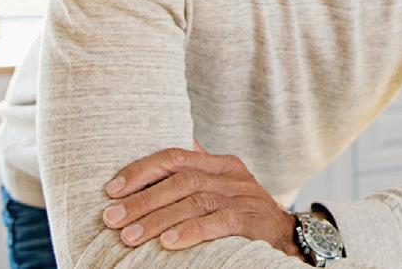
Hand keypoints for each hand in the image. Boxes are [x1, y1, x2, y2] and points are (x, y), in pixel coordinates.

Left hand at [101, 142, 299, 257]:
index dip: (141, 171)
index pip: (174, 157)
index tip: (111, 189)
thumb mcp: (220, 187)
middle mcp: (230, 175)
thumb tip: (153, 161)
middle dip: (142, 199)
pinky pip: (219, 222)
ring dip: (158, 219)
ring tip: (130, 236)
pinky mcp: (251, 220)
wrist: (289, 236)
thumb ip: (193, 172)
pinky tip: (169, 243)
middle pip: (180, 180)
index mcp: (218, 163)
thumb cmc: (244, 212)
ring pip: (194, 201)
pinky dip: (191, 231)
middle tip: (111, 218)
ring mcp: (242, 196)